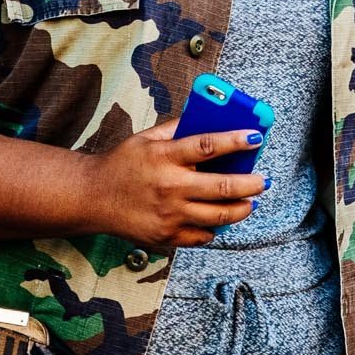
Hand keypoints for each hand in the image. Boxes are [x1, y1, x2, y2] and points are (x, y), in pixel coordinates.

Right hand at [83, 117, 266, 249]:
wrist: (92, 198)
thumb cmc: (121, 165)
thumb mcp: (145, 139)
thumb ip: (176, 129)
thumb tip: (208, 118)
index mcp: (164, 157)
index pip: (207, 146)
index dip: (235, 141)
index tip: (256, 137)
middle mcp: (169, 187)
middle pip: (222, 187)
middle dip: (251, 184)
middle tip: (263, 181)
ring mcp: (169, 215)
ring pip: (218, 216)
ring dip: (241, 209)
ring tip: (250, 202)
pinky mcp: (166, 236)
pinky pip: (202, 236)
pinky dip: (215, 228)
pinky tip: (220, 219)